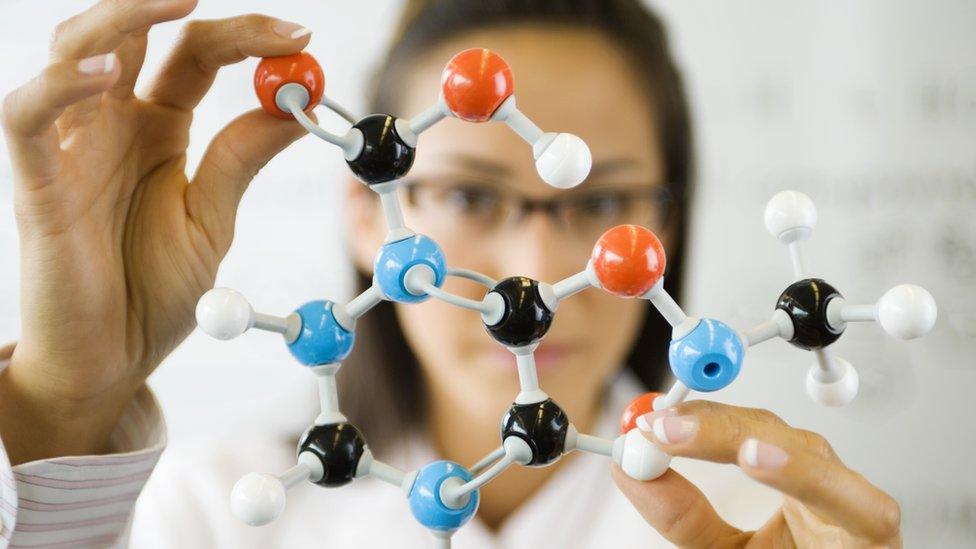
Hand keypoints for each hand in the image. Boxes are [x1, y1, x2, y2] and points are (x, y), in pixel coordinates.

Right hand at [0, 0, 312, 463]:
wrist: (112, 361)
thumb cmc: (154, 292)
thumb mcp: (212, 219)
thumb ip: (240, 159)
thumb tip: (298, 107)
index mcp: (159, 128)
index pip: (195, 53)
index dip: (246, 36)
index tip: (303, 39)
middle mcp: (112, 124)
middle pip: (137, 32)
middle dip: (188, 7)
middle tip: (268, 26)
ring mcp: (70, 148)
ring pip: (73, 49)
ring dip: (122, 18)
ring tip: (179, 5)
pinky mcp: (36, 185)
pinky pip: (26, 118)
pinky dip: (57, 87)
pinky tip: (102, 75)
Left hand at [611, 400, 901, 547]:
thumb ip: (680, 515)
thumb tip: (628, 467)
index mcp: (790, 480)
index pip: (738, 431)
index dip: (692, 420)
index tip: (644, 422)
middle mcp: (824, 481)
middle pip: (769, 430)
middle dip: (707, 422)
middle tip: (655, 425)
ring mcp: (853, 501)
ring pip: (806, 450)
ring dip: (741, 437)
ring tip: (685, 434)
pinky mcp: (875, 528)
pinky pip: (845, 496)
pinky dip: (802, 474)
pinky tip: (758, 458)